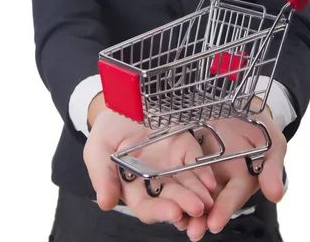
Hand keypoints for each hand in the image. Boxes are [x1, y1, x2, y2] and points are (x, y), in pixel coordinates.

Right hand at [83, 107, 216, 224]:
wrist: (124, 98)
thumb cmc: (109, 126)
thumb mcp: (98, 147)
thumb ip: (102, 175)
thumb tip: (105, 203)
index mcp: (132, 185)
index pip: (146, 206)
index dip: (159, 211)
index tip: (173, 212)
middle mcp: (155, 179)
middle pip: (171, 198)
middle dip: (185, 204)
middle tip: (196, 208)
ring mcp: (171, 163)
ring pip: (187, 184)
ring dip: (199, 194)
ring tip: (207, 200)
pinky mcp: (184, 146)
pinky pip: (196, 161)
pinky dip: (205, 172)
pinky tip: (211, 182)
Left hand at [173, 103, 286, 240]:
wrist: (239, 104)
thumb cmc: (259, 125)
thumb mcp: (271, 142)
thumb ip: (271, 168)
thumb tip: (276, 195)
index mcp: (243, 178)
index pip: (234, 196)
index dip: (224, 209)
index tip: (214, 224)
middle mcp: (223, 180)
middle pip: (212, 202)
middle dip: (201, 218)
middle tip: (191, 231)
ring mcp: (206, 170)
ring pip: (195, 192)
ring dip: (186, 208)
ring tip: (176, 220)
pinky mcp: (190, 157)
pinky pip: (182, 173)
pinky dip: (175, 185)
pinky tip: (164, 196)